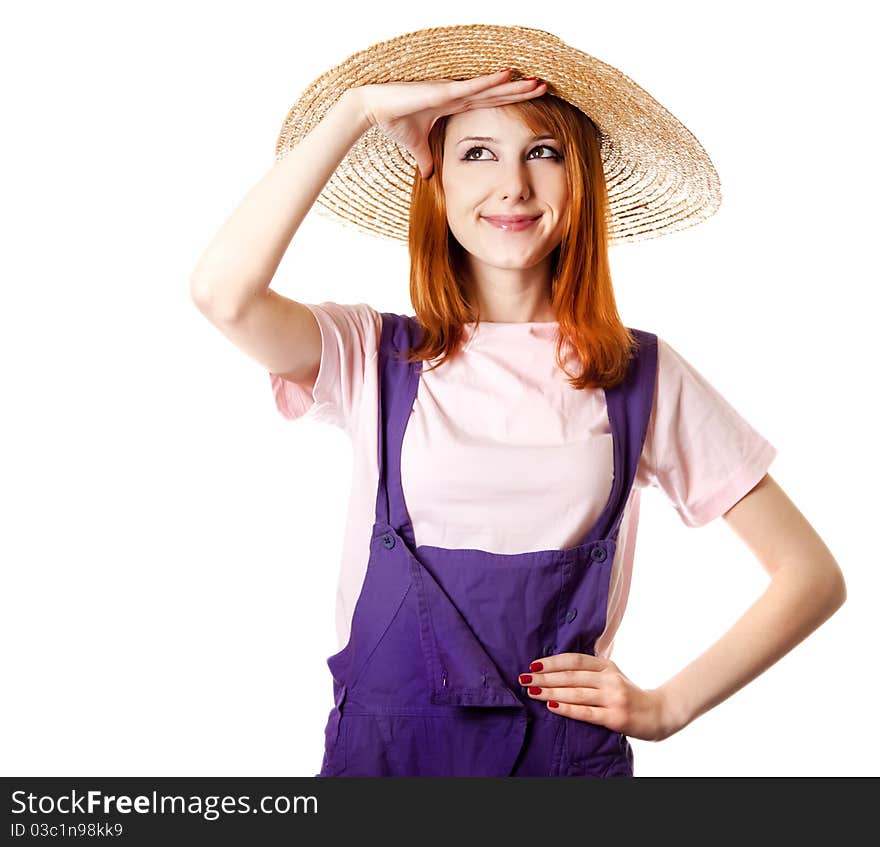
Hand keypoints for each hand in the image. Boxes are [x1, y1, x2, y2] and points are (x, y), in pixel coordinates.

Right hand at [347, 69, 546, 178]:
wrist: (374, 109)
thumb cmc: (394, 122)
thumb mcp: (417, 146)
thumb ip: (426, 159)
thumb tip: (429, 175)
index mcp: (455, 107)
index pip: (490, 104)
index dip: (511, 102)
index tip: (531, 102)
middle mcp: (458, 96)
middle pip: (497, 94)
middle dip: (521, 92)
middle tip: (545, 88)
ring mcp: (452, 91)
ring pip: (490, 88)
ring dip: (514, 86)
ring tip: (537, 82)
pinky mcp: (443, 91)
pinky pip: (472, 87)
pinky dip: (490, 82)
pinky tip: (508, 75)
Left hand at [519, 652, 677, 741]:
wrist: (659, 713)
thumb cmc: (629, 694)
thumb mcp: (612, 675)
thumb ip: (592, 669)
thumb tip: (559, 665)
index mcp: (607, 666)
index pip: (574, 660)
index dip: (553, 661)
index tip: (533, 664)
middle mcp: (609, 679)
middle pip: (571, 676)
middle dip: (545, 677)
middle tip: (524, 677)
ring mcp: (613, 698)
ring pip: (575, 693)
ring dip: (550, 692)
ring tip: (532, 690)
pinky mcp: (615, 717)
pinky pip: (586, 712)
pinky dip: (567, 709)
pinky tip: (552, 706)